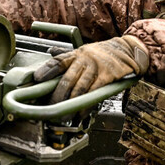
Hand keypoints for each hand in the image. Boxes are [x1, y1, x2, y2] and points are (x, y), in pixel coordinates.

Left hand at [34, 36, 148, 103]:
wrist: (128, 50)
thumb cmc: (103, 53)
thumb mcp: (84, 51)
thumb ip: (68, 55)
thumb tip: (50, 52)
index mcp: (76, 54)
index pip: (58, 61)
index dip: (46, 70)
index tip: (36, 78)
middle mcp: (84, 59)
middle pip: (67, 79)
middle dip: (57, 95)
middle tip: (50, 107)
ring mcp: (96, 67)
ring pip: (79, 87)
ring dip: (70, 103)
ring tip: (63, 115)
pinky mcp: (107, 75)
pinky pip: (94, 92)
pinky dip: (86, 104)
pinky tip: (81, 112)